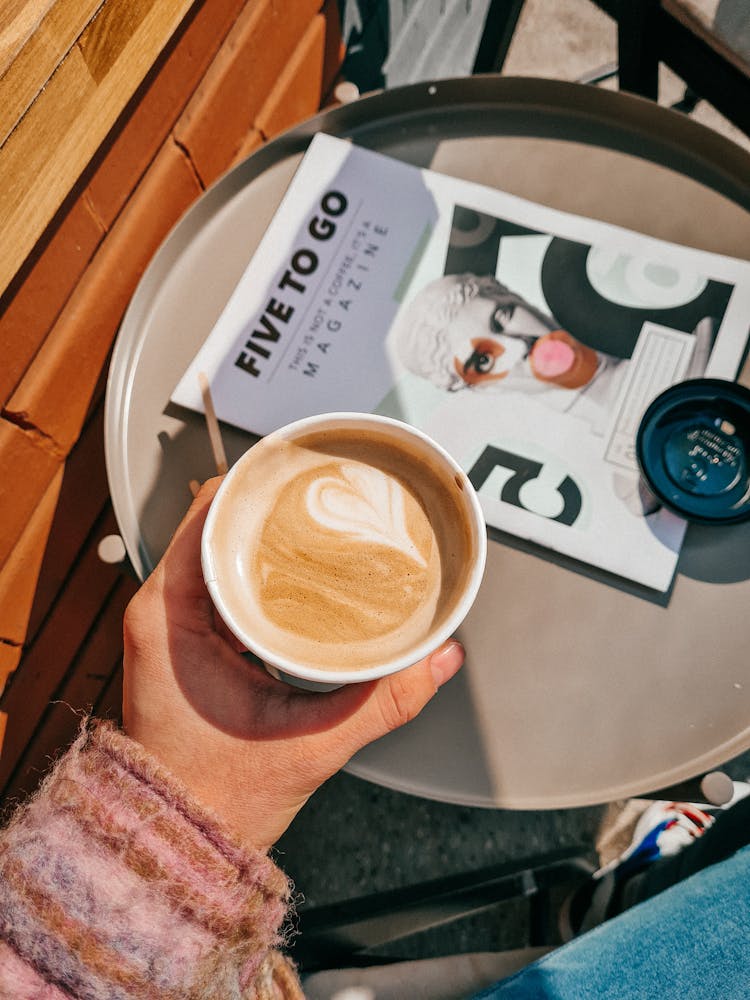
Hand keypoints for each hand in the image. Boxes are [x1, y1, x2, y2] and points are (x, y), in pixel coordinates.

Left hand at [122, 478, 463, 851]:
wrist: (179, 842)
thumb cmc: (220, 797)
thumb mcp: (311, 745)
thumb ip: (383, 700)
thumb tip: (442, 657)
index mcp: (169, 618)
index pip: (205, 516)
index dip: (252, 483)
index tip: (297, 465)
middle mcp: (161, 611)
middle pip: (215, 525)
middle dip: (268, 504)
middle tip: (322, 490)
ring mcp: (172, 626)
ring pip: (218, 551)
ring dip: (263, 533)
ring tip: (318, 518)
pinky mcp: (188, 642)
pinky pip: (221, 582)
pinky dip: (258, 567)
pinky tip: (300, 567)